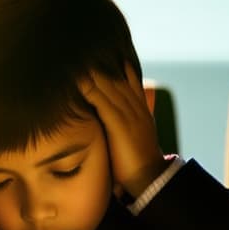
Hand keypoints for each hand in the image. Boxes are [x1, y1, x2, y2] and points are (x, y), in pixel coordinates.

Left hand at [79, 64, 167, 197]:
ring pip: (110, 87)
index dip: (121, 67)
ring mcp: (129, 116)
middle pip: (118, 80)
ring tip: (79, 59)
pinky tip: (81, 80)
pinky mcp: (120, 126)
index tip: (110, 53)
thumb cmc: (137, 165)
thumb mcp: (133, 141)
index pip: (130, 83)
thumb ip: (126, 128)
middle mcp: (136, 109)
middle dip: (103, 65)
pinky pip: (103, 103)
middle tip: (87, 49)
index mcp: (141, 113)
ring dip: (94, 72)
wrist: (149, 180)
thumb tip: (117, 126)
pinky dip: (92, 90)